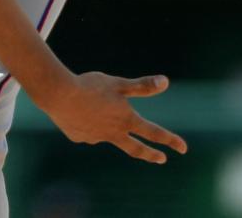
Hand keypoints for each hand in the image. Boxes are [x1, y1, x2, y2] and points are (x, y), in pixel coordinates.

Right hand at [38, 71, 187, 163]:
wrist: (59, 95)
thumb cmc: (90, 86)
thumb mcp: (118, 83)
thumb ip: (142, 86)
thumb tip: (165, 82)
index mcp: (126, 119)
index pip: (153, 133)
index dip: (170, 140)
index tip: (183, 148)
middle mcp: (113, 133)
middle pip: (135, 149)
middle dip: (150, 155)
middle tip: (161, 159)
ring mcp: (96, 138)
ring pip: (107, 134)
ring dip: (106, 124)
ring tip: (92, 104)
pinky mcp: (80, 137)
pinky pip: (88, 130)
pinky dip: (87, 121)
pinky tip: (76, 109)